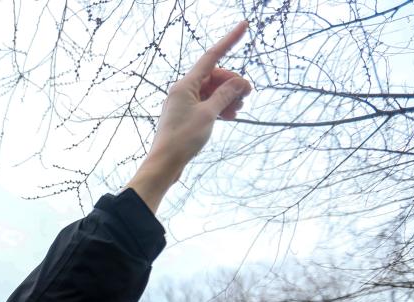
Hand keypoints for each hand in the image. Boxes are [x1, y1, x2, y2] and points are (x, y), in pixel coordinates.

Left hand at [150, 20, 251, 169]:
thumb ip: (225, 95)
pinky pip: (207, 104)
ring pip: (212, 91)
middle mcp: (183, 90)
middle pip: (214, 76)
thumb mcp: (209, 114)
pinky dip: (220, 107)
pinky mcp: (186, 116)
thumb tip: (238, 82)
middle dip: (232, 82)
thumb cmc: (183, 139)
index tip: (243, 26)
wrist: (165, 164)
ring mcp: (184, 103)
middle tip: (248, 94)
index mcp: (185, 85)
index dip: (228, 41)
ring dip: (228, 97)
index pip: (211, 57)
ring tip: (240, 108)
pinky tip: (231, 116)